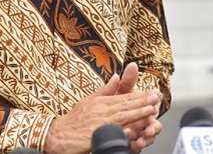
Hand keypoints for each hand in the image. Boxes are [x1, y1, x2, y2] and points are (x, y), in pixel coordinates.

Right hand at [43, 74, 159, 153]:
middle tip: (156, 97)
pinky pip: (109, 132)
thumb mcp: (88, 101)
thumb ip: (105, 90)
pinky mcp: (94, 135)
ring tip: (150, 110)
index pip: (125, 97)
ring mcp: (98, 122)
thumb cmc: (72, 121)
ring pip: (121, 116)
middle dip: (143, 101)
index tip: (153, 93)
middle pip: (125, 104)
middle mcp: (101, 109)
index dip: (140, 95)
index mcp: (102, 102)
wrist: (56, 135)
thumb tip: (115, 77)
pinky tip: (132, 129)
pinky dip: (121, 130)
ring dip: (137, 113)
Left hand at [117, 62, 162, 152]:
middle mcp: (142, 120)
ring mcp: (138, 133)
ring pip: (148, 137)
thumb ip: (127, 81)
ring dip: (146, 139)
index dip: (152, 104)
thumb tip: (132, 65)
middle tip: (149, 128)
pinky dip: (136, 145)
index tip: (153, 102)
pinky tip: (133, 144)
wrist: (94, 128)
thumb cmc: (111, 108)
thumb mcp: (118, 94)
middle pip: (153, 123)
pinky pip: (137, 146)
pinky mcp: (133, 143)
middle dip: (152, 126)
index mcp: (141, 107)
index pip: (150, 105)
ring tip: (139, 139)